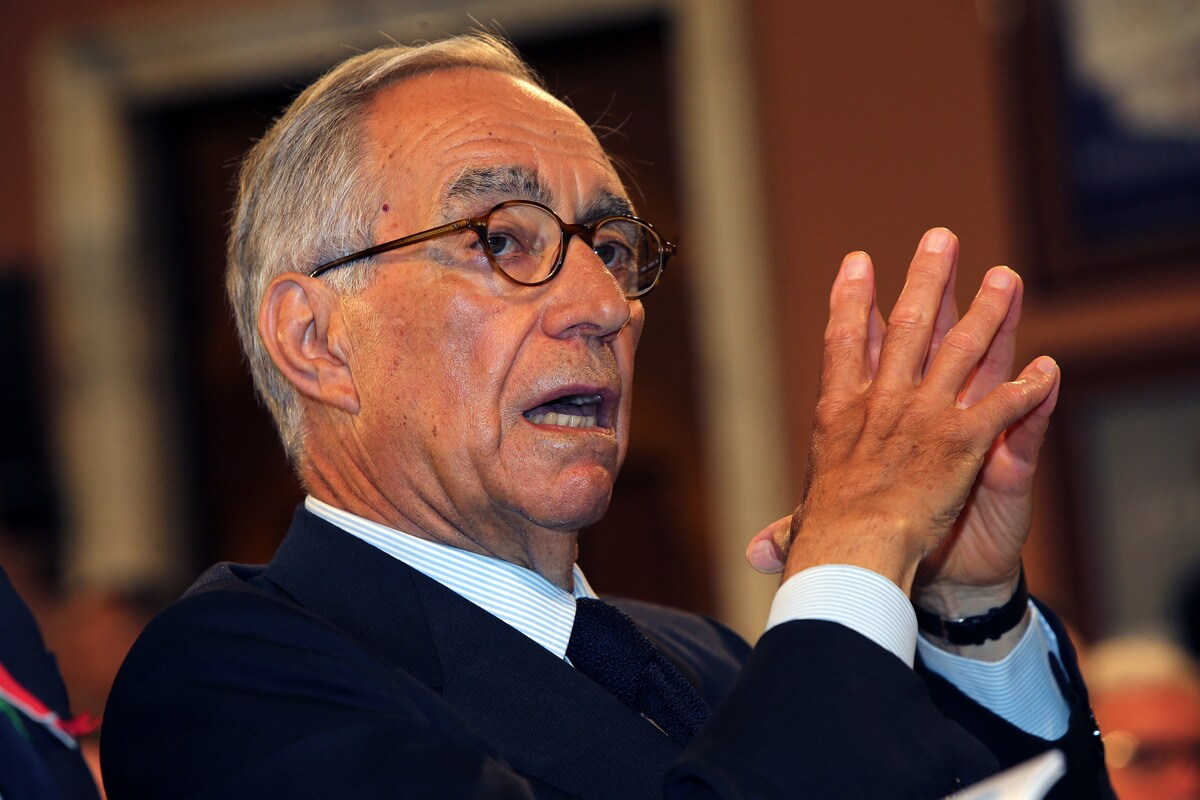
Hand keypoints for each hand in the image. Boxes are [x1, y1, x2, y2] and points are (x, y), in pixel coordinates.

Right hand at [745, 229, 1058, 607]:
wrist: (855, 550)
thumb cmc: (824, 539)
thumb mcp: (804, 522)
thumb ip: (790, 527)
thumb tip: (756, 552)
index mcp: (840, 411)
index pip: (846, 341)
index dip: (853, 298)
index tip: (858, 261)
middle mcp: (884, 402)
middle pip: (910, 326)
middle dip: (928, 278)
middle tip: (941, 239)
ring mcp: (926, 416)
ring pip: (963, 350)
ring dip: (988, 312)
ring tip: (1005, 278)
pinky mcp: (965, 441)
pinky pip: (1003, 405)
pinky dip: (1028, 389)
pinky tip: (1047, 370)